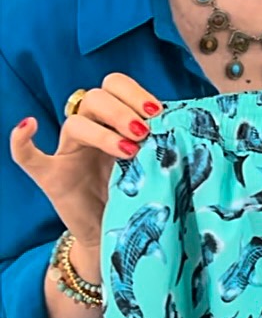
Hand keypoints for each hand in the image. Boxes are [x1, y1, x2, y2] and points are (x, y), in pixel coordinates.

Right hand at [9, 74, 162, 249]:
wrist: (116, 231)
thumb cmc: (136, 192)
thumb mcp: (153, 161)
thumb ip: (160, 141)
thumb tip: (183, 124)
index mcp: (113, 120)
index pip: (116, 86)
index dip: (136, 93)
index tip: (158, 112)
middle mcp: (88, 129)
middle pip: (95, 97)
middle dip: (122, 110)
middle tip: (143, 132)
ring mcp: (67, 151)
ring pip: (74, 122)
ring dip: (102, 130)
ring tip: (129, 149)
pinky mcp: (51, 176)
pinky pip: (27, 156)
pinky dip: (21, 140)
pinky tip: (30, 125)